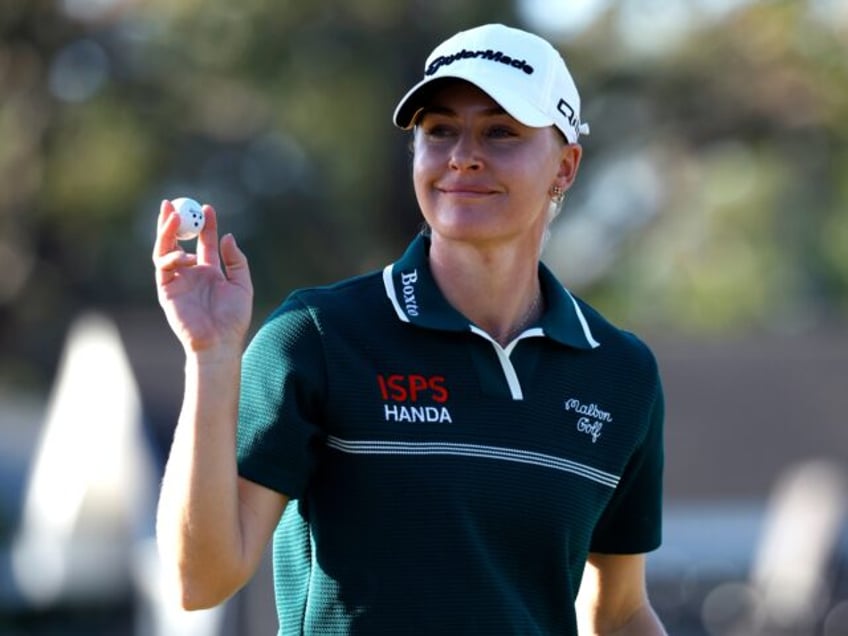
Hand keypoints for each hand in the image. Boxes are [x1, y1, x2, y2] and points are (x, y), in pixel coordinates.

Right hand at [153, 200, 252, 355]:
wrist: (220, 341)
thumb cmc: (233, 318)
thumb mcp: (242, 284)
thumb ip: (236, 261)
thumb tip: (227, 236)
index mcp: (209, 271)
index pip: (204, 241)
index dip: (205, 224)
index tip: (208, 207)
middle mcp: (190, 273)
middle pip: (178, 241)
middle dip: (175, 221)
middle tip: (176, 203)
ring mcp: (177, 281)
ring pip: (164, 249)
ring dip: (166, 231)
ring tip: (174, 216)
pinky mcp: (166, 290)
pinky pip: (163, 267)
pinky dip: (173, 257)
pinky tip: (188, 257)